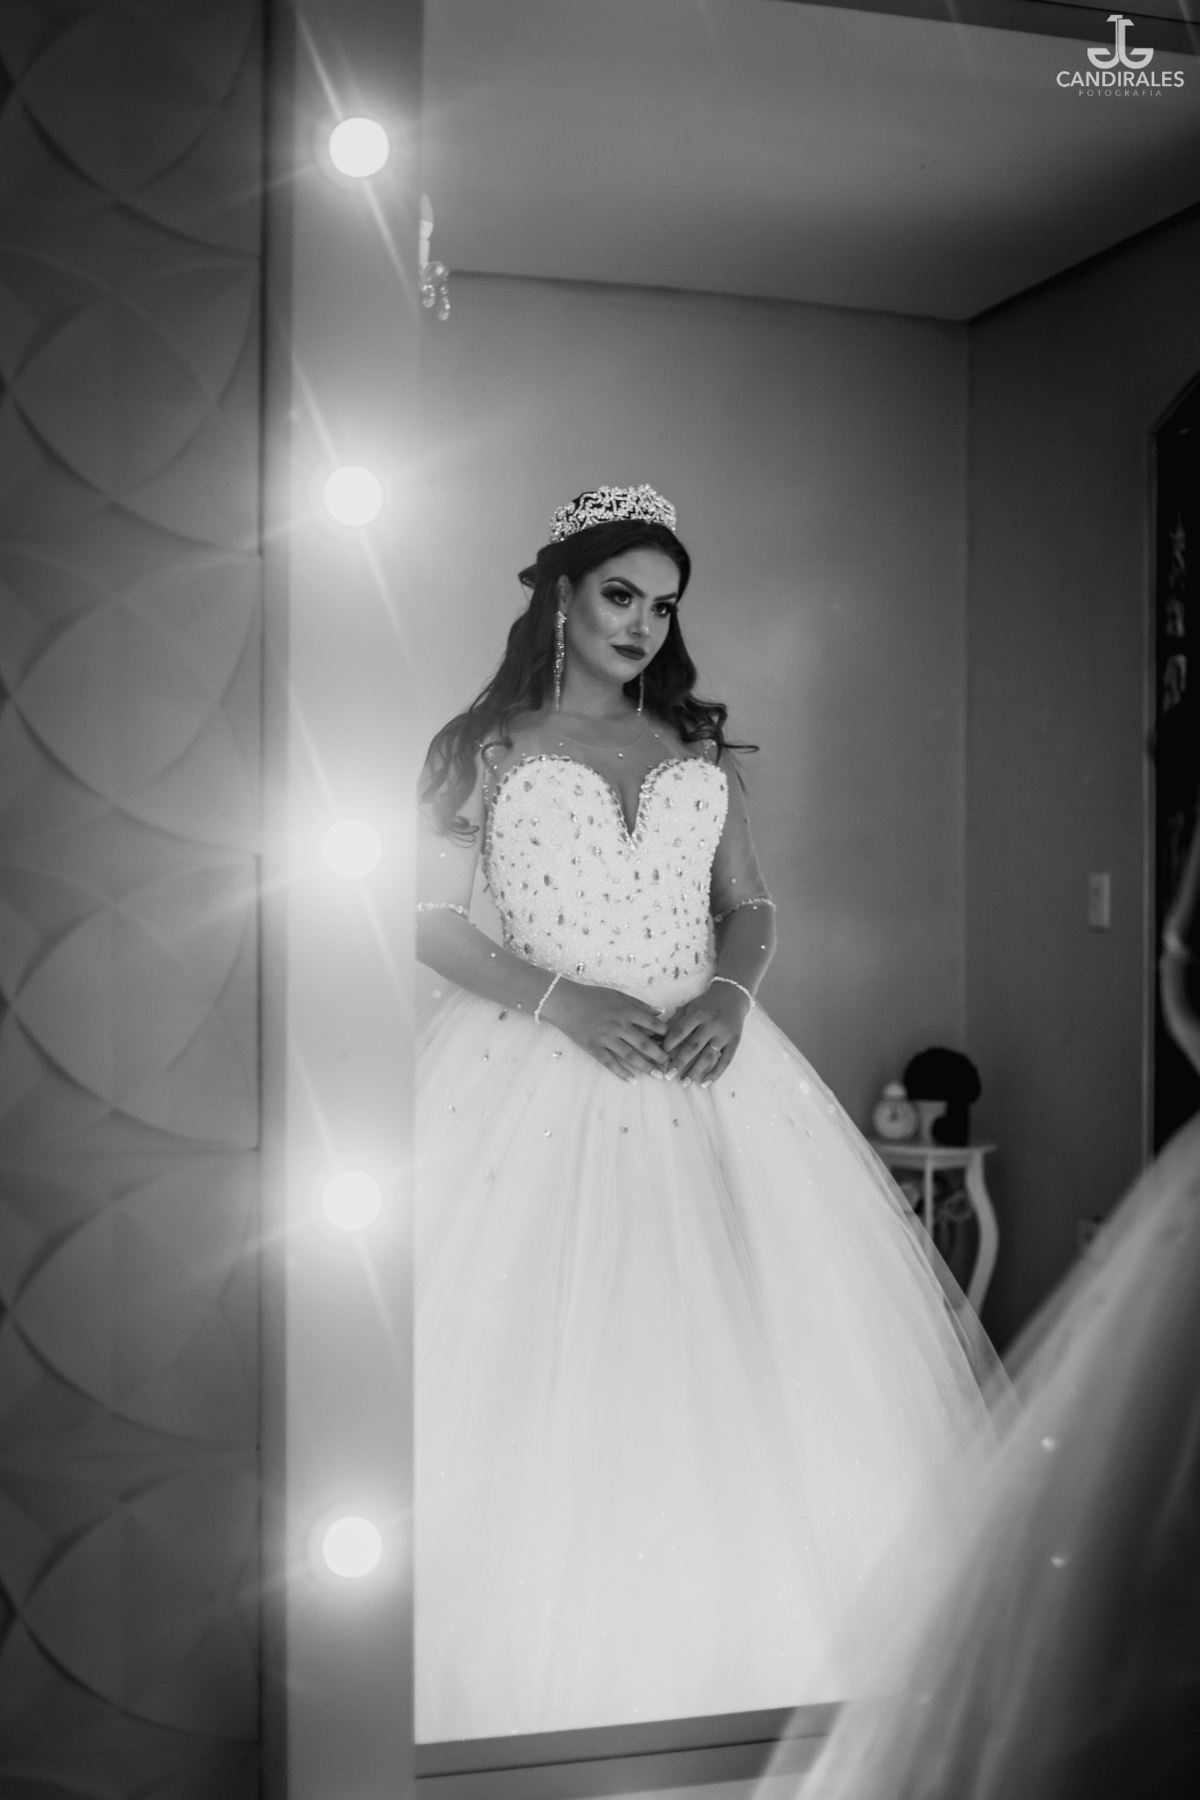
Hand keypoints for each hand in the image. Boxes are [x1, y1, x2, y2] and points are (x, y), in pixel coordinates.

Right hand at [541, 979, 670, 1081]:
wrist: (565, 1002)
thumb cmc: (593, 996)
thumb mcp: (618, 995)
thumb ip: (639, 1005)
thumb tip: (660, 1012)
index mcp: (626, 1011)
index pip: (652, 1024)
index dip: (666, 1034)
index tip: (674, 1043)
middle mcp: (618, 1026)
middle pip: (644, 1043)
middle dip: (660, 1055)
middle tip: (670, 1065)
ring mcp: (605, 1038)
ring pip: (630, 1056)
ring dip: (645, 1067)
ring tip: (657, 1075)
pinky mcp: (593, 1048)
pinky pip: (610, 1063)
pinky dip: (621, 1073)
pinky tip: (632, 1081)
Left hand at [660, 981, 750, 1086]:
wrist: (733, 996)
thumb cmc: (705, 1004)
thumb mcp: (688, 1007)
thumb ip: (673, 1022)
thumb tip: (654, 1039)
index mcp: (697, 1013)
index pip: (679, 1031)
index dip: (668, 1045)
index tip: (659, 1058)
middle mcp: (711, 1023)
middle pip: (693, 1046)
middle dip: (680, 1062)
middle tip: (668, 1076)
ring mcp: (724, 1034)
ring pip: (709, 1055)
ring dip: (696, 1071)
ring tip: (684, 1083)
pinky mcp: (734, 1042)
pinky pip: (726, 1060)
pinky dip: (716, 1073)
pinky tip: (704, 1083)